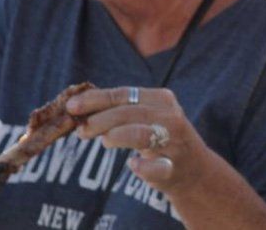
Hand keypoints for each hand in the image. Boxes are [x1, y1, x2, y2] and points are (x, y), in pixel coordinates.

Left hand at [68, 86, 205, 193]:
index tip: (72, 106)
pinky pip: (156, 167)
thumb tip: (78, 108)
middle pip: (129, 113)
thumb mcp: (146, 118)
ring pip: (141, 134)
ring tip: (103, 141)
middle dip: (99, 120)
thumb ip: (119, 111)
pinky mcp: (174, 169)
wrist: (194, 171)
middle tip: (80, 130)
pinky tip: (133, 165)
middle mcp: (171, 117)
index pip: (124, 94)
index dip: (95, 99)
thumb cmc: (161, 139)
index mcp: (162, 99)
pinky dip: (143, 167)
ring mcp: (174, 143)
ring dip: (116, 136)